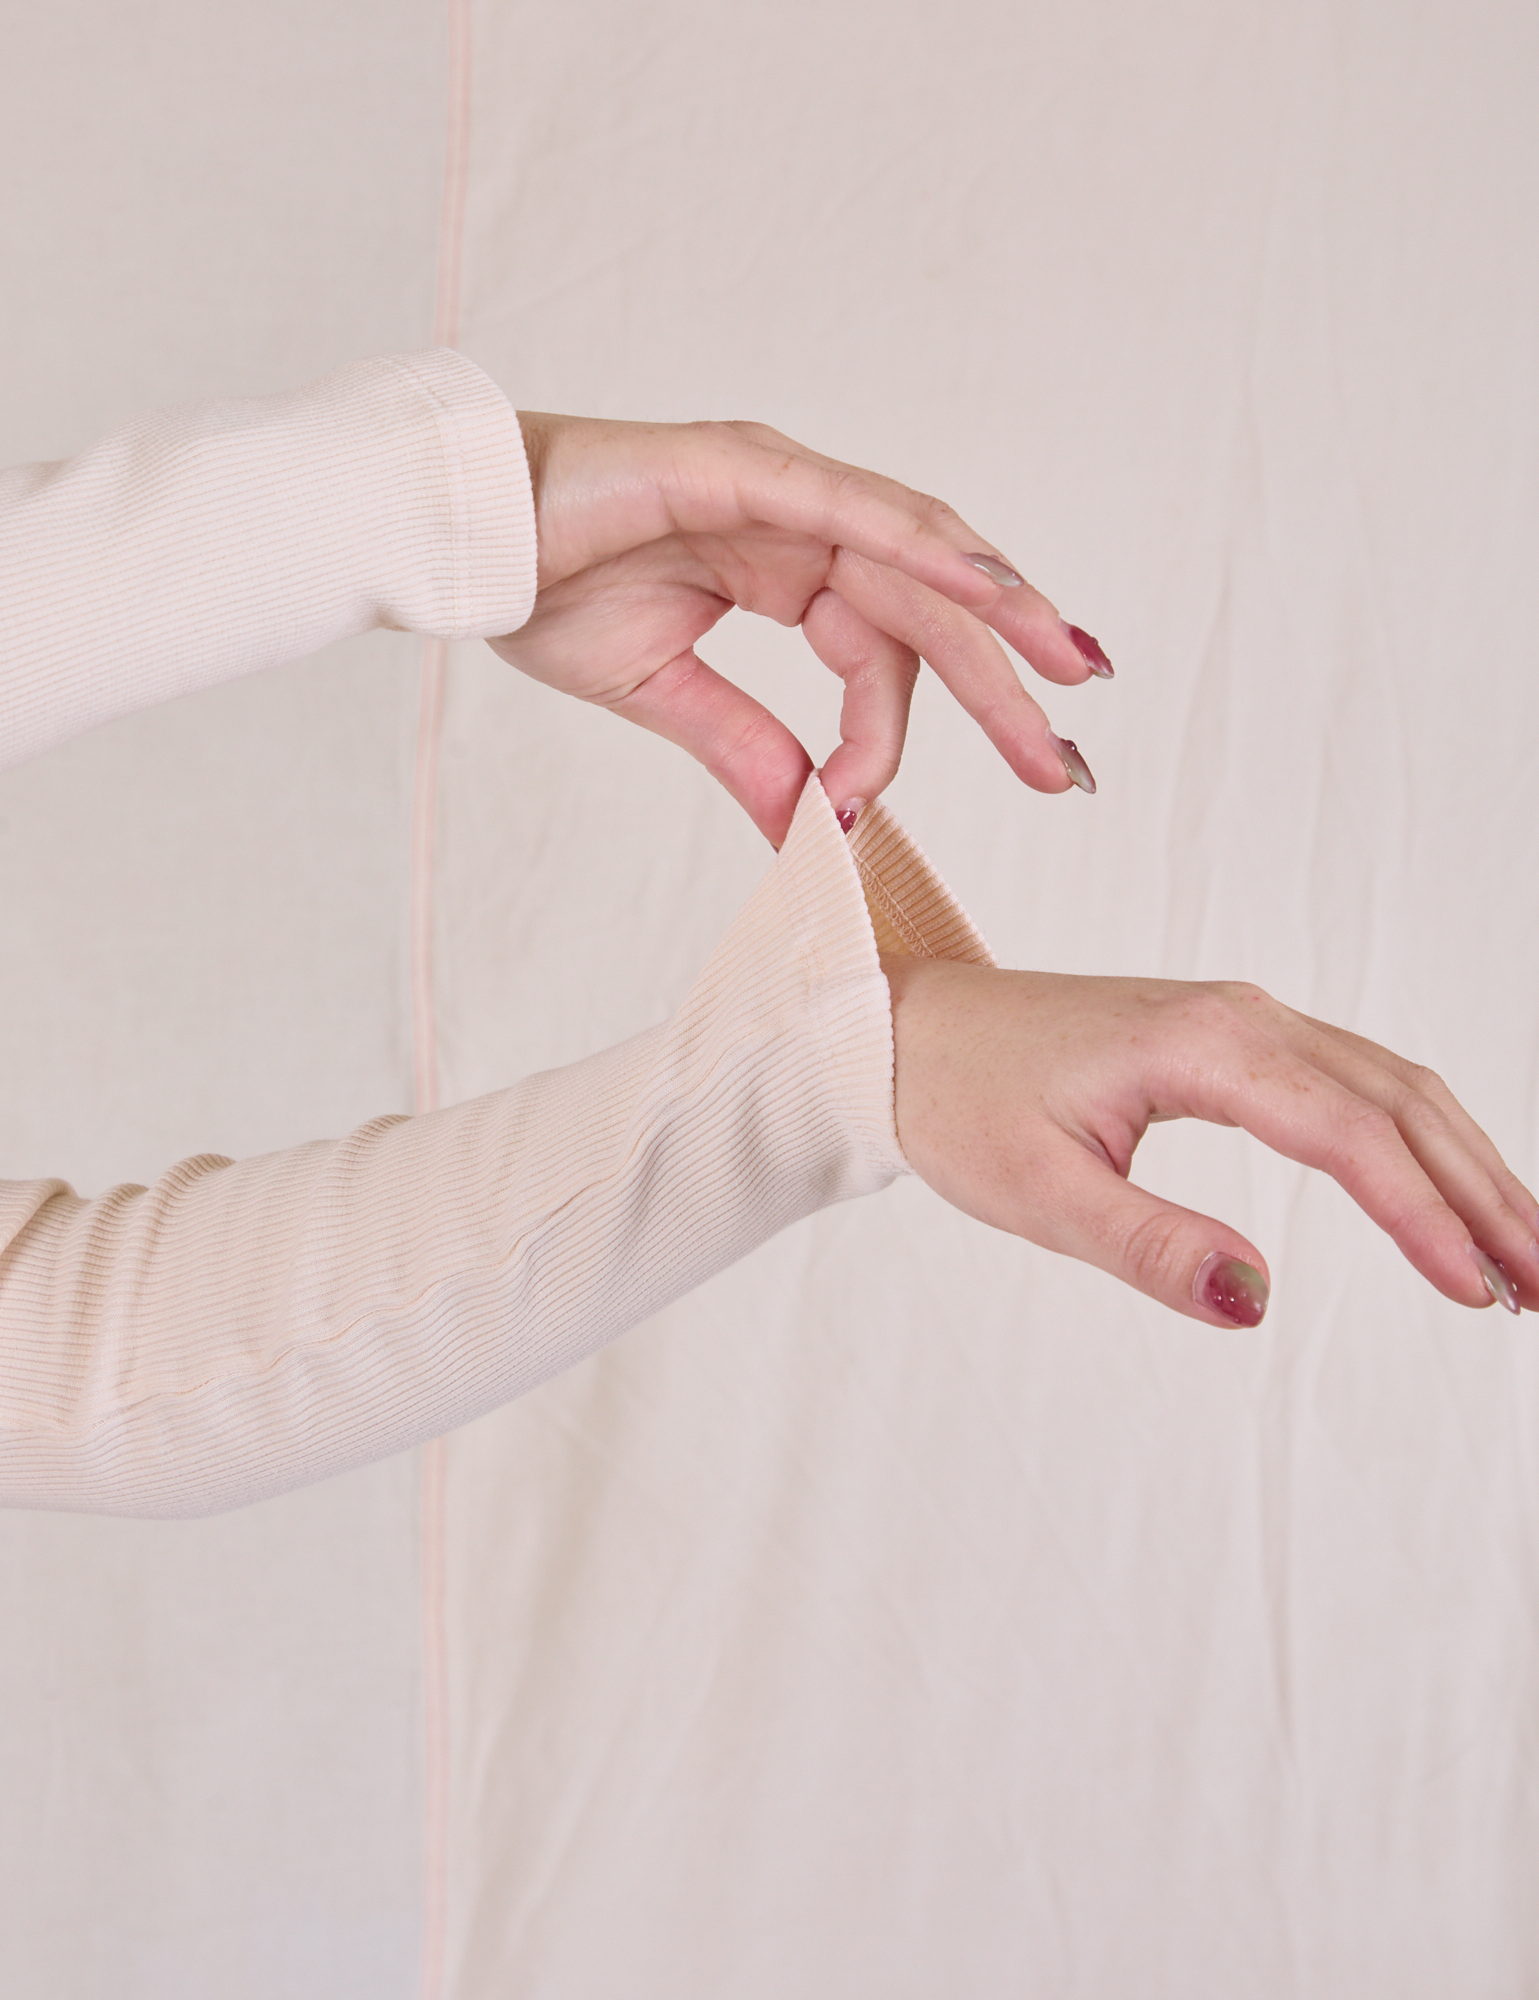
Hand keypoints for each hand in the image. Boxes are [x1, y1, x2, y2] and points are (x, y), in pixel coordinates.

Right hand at [489, 413, 1110, 844]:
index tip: (861, 819)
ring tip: (1067, 669)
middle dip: (1002, 685)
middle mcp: (802, 524)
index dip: (889, 741)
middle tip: (1063, 766)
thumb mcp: (666, 691)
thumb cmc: (544, 591)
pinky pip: (857, 509)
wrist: (460, 543)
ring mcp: (780, 487)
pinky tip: (990, 587)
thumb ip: (745, 748)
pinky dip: (926, 545)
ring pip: (919, 555)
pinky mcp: (746, 469)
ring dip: (999, 613)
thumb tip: (806, 829)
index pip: (878, 660)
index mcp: (787, 573)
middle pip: (929, 611)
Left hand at [883, 957, 1538, 1324]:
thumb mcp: (1036, 1192)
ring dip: (1463, 1166)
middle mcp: (1240, 1017)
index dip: (1424, 1216)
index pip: (1349, 1133)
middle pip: (1401, 1101)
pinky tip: (1442, 1191)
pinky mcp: (1231, 1038)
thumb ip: (1147, 1244)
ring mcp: (1241, 1021)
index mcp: (1201, 1046)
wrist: (906, 1029)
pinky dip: (1414, 1138)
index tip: (1480, 1291)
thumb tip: (1253, 1298)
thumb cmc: (960, 1099)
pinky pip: (1352, 1081)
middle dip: (1482, 1194)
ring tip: (1521, 1255)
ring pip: (1390, 1087)